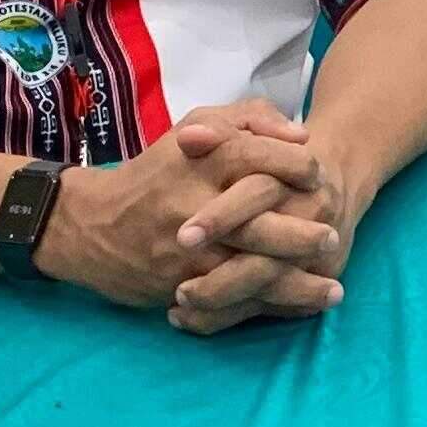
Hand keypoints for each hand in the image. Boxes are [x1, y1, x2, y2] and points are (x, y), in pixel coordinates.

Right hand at [39, 104, 344, 325]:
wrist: (93, 226)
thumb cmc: (159, 169)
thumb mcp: (198, 126)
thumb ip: (251, 118)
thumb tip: (301, 135)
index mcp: (204, 158)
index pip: (264, 158)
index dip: (299, 166)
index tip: (319, 175)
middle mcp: (197, 204)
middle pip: (261, 221)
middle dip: (303, 234)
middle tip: (333, 237)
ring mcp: (189, 251)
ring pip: (251, 270)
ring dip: (296, 284)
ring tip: (332, 289)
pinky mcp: (181, 284)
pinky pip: (232, 300)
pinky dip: (267, 307)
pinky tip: (299, 308)